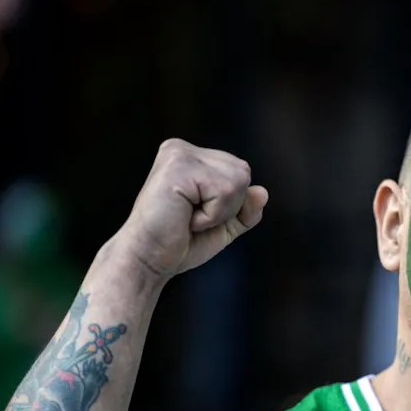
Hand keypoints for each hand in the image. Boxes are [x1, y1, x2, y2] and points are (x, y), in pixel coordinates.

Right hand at [116, 138, 267, 279]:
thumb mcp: (224, 226)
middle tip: (191, 219)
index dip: (231, 205)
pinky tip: (184, 218)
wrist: (148, 260)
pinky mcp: (177, 167)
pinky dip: (211, 215)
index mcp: (190, 157)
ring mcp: (178, 154)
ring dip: (219, 212)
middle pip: (242, 172)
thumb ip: (246, 209)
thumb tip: (262, 192)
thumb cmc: (180, 243)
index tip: (196, 216)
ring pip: (237, 181)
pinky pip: (224, 190)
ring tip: (187, 218)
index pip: (240, 173)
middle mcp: (182, 149)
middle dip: (227, 206)